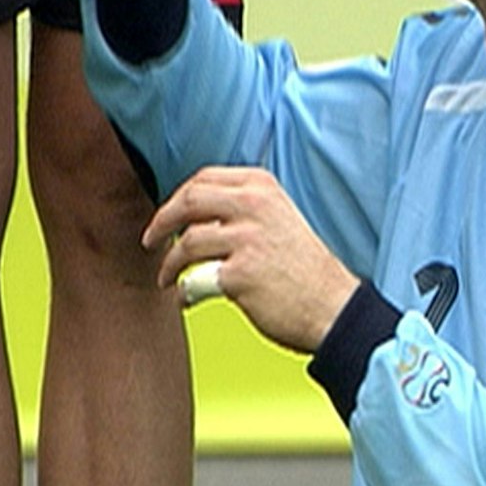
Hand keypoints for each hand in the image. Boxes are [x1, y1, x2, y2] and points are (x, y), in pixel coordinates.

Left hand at [143, 166, 359, 353]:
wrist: (334, 306)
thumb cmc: (304, 269)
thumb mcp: (280, 218)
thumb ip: (244, 207)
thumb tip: (193, 213)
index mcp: (263, 188)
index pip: (204, 179)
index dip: (176, 198)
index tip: (167, 217)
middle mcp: (256, 207)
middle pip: (188, 201)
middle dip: (160, 223)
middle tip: (151, 242)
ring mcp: (249, 239)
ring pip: (186, 243)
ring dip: (168, 266)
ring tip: (168, 279)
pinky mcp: (241, 274)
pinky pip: (194, 281)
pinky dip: (184, 293)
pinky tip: (185, 299)